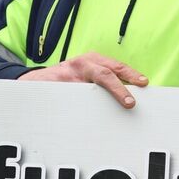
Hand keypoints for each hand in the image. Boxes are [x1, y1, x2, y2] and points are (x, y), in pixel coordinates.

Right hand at [20, 52, 147, 108]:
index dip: (130, 74)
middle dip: (120, 89)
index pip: (115, 66)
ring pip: (91, 89)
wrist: (35, 82)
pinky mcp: (57, 88)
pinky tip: (91, 119)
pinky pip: (73, 100)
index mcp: (92, 60)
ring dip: (104, 99)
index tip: (143, 83)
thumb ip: (104, 80)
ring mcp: (69, 76)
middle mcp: (82, 64)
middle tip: (130, 103)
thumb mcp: (86, 72)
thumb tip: (129, 95)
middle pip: (105, 75)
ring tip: (116, 108)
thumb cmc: (68, 78)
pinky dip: (83, 108)